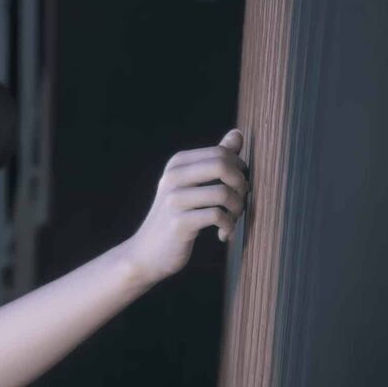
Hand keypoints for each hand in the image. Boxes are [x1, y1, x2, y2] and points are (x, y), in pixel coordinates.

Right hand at [127, 130, 248, 283]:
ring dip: (237, 210)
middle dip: (241, 185)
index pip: (221, 152)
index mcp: (177, 163)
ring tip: (231, 221)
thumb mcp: (192, 184)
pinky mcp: (179, 222)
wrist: (147, 253)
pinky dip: (228, 226)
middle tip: (239, 202)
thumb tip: (237, 133)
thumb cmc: (176, 217)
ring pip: (224, 193)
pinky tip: (223, 235)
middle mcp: (173, 176)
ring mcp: (174, 199)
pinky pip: (217, 216)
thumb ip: (215, 159)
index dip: (240, 170)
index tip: (238, 188)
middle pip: (223, 166)